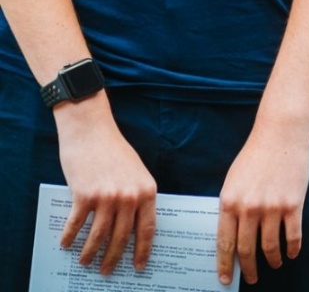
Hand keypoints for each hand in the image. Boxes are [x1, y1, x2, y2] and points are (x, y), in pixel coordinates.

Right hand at [54, 98, 156, 274]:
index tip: (139, 266)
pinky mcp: (84, 195)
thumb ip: (136, 197)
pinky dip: (70, 238)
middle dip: (113, 258)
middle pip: (122, 237)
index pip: (147, 228)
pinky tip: (66, 245)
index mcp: (146, 190)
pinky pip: (76, 225)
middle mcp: (129, 196)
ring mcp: (107, 196)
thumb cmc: (114, 151)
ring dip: (90, 253)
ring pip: (99, 236)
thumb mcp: (136, 173)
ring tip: (85, 262)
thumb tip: (131, 228)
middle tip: (106, 272)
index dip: (143, 250)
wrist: (92, 132)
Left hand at [216, 120, 308, 285]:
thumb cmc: (256, 154)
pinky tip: (292, 253)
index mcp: (229, 202)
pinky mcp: (293, 203)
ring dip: (272, 260)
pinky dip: (292, 249)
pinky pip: (293, 236)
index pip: (224, 244)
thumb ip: (231, 207)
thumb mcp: (234, 180)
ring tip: (275, 264)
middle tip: (252, 278)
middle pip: (246, 250)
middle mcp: (249, 208)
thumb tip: (231, 237)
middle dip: (248, 269)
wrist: (281, 132)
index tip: (226, 280)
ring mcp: (272, 207)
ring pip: (270, 247)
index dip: (225, 266)